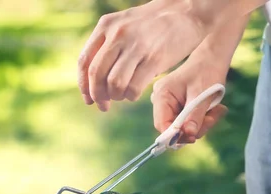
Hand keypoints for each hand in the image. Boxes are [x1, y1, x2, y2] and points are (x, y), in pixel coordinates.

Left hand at [77, 0, 206, 111]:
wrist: (186, 11)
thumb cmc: (153, 24)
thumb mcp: (124, 25)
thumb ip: (108, 46)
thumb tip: (94, 81)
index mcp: (105, 26)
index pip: (84, 62)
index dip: (84, 85)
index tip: (89, 99)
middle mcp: (118, 34)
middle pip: (96, 75)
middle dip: (97, 96)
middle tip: (103, 105)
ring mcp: (136, 46)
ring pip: (114, 84)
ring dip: (116, 96)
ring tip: (122, 96)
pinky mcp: (154, 58)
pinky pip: (133, 87)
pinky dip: (131, 96)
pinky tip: (135, 93)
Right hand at [150, 58, 228, 143]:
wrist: (211, 59)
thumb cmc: (206, 72)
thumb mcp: (202, 96)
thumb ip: (195, 116)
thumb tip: (188, 135)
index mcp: (162, 95)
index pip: (162, 124)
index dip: (175, 135)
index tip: (192, 138)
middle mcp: (160, 101)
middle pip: (173, 128)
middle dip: (194, 128)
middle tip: (213, 118)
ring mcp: (168, 105)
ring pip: (182, 127)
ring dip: (201, 124)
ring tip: (217, 110)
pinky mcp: (176, 107)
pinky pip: (187, 122)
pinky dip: (201, 120)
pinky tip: (212, 110)